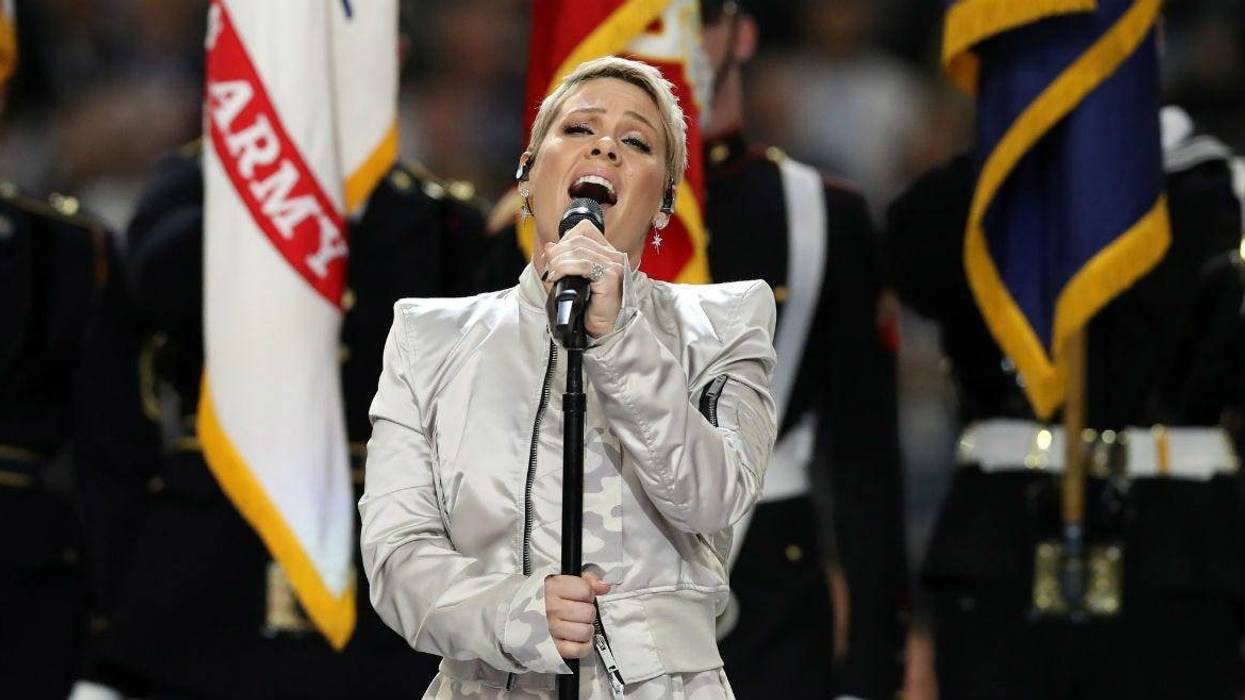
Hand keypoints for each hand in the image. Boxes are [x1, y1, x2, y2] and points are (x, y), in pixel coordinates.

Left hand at [541, 221, 627, 337]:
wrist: (599, 330)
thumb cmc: (587, 307)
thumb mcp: (571, 279)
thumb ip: (563, 260)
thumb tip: (549, 246)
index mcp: (607, 252)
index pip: (584, 229)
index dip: (564, 239)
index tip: (552, 257)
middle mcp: (614, 256)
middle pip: (579, 239)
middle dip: (557, 252)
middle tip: (548, 268)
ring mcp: (615, 265)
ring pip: (579, 251)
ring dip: (558, 261)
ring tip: (551, 274)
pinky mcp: (611, 277)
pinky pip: (584, 265)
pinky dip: (565, 269)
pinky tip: (556, 278)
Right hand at [544, 571, 610, 658]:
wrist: (515, 617)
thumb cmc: (543, 599)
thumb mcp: (561, 582)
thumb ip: (586, 580)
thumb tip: (604, 586)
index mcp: (553, 588)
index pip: (586, 591)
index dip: (587, 594)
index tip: (580, 596)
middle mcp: (551, 609)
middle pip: (588, 612)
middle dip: (586, 612)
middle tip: (577, 612)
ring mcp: (551, 630)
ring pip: (586, 631)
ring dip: (585, 629)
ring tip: (575, 626)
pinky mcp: (553, 648)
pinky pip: (579, 649)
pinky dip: (583, 646)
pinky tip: (576, 639)